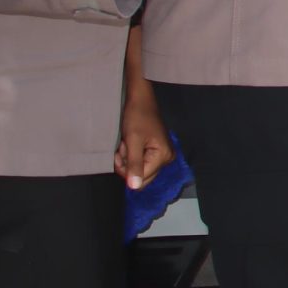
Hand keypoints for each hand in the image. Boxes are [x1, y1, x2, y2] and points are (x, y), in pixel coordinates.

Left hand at [115, 61, 173, 189]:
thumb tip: (134, 188)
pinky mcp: (157, 151)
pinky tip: (130, 144)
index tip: (120, 153)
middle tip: (123, 148)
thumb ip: (134, 165)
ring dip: (128, 159)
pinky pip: (141, 162)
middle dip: (128, 165)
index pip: (142, 179)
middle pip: (142, 177)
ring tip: (126, 143)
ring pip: (139, 169)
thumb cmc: (136, 117)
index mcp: (163, 156)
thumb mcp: (132, 141)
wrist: (140, 100)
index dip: (126, 170)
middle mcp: (166, 158)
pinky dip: (132, 155)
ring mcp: (162, 155)